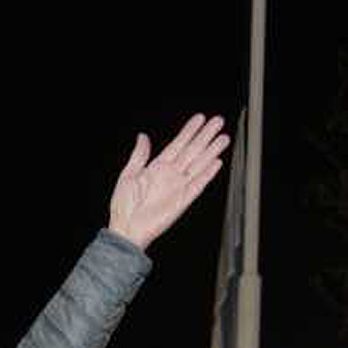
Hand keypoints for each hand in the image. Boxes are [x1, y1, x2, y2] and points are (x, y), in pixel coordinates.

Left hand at [107, 114, 229, 249]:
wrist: (125, 229)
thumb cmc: (124, 206)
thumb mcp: (128, 174)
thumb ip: (139, 155)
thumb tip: (143, 137)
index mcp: (157, 168)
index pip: (178, 144)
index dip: (189, 131)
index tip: (200, 119)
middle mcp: (170, 175)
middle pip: (192, 151)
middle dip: (205, 136)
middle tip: (218, 121)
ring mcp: (178, 187)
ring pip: (198, 164)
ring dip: (211, 151)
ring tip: (223, 138)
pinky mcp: (182, 200)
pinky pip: (198, 184)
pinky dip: (207, 174)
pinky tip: (216, 162)